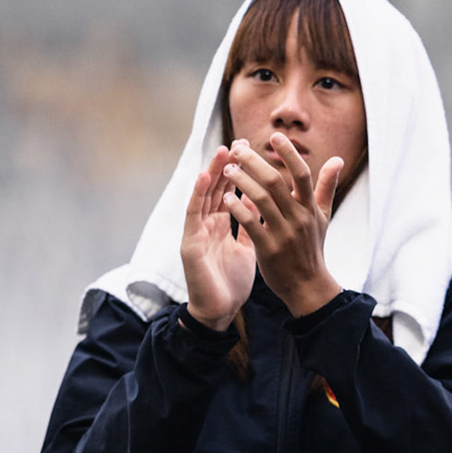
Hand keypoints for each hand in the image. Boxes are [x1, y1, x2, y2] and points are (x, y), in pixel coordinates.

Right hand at [180, 146, 256, 329]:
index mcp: (221, 225)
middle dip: (227, 165)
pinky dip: (198, 196)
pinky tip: (205, 179)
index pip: (229, 192)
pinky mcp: (189, 244)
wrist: (220, 311)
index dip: (240, 171)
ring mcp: (197, 232)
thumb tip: (262, 203)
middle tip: (239, 141)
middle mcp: (207, 224)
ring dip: (212, 173)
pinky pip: (193, 216)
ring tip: (222, 151)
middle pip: (216, 189)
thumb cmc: (231, 281)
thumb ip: (250, 224)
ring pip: (203, 196)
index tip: (252, 150)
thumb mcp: (247, 247)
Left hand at [221, 136, 343, 318]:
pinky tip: (227, 198)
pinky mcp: (269, 249)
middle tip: (237, 148)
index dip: (289, 153)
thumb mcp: (323, 216)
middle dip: (254, 162)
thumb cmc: (312, 247)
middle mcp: (299, 218)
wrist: (308, 286)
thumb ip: (327, 186)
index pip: (302, 174)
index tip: (275, 136)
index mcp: (311, 208)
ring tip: (228, 169)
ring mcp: (284, 234)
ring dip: (242, 181)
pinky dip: (238, 208)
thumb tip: (338, 159)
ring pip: (261, 199)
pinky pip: (251, 223)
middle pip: (276, 182)